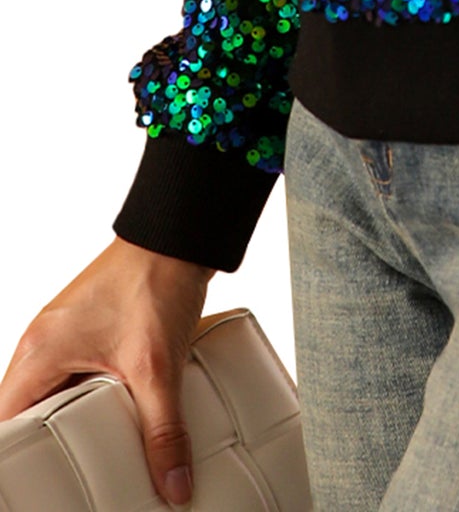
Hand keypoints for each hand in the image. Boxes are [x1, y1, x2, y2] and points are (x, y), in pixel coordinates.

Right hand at [0, 237, 215, 506]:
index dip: (14, 457)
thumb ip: (163, 430)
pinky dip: (85, 399)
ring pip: (50, 394)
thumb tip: (174, 486)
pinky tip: (109, 419)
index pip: (5, 423)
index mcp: (38, 354)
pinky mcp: (87, 327)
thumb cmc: (155, 281)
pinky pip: (72, 375)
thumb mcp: (157, 368)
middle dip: (42, 447)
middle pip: (24, 412)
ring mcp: (64, 333)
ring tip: (85, 460)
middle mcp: (41, 342)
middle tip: (60, 484)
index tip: (30, 485)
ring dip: (67, 422)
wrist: (180, 234)